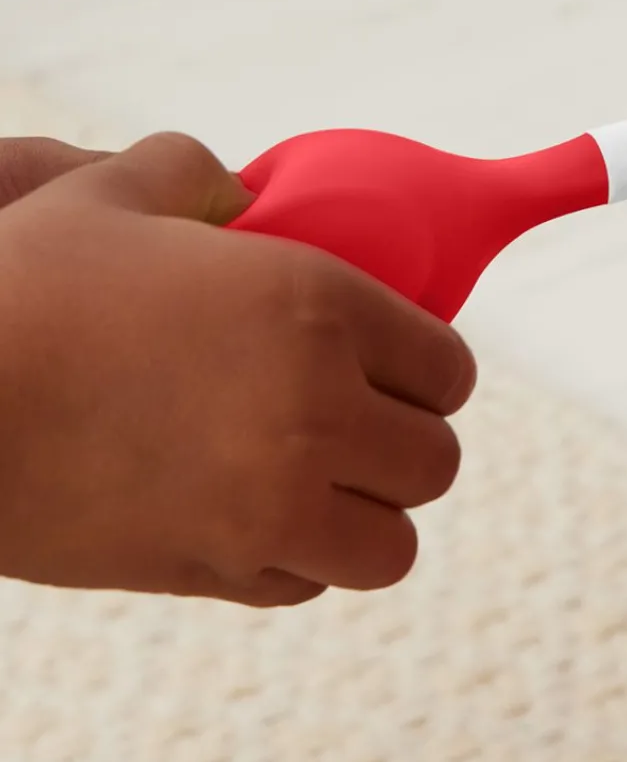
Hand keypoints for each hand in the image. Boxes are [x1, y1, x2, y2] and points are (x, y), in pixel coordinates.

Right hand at [0, 132, 475, 605]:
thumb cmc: (19, 288)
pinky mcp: (215, 569)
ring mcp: (272, 500)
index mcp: (318, 305)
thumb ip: (193, 176)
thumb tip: (236, 190)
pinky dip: (298, 562)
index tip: (394, 371)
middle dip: (403, 445)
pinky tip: (256, 521)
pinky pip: (307, 586)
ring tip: (321, 488)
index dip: (425, 370)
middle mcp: (318, 407)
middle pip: (435, 461)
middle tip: (358, 429)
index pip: (449, 367)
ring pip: (393, 545)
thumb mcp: (109, 195)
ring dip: (365, 517)